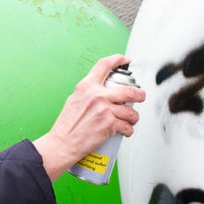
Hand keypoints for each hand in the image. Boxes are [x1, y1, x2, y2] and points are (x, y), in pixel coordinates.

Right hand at [33, 55, 145, 181]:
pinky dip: (128, 130)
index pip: (104, 65)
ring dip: (133, 117)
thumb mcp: (74, 100)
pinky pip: (127, 126)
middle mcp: (96, 95)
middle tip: (140, 96)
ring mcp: (104, 110)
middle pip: (128, 90)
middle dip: (139, 94)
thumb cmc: (66, 126)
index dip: (118, 59)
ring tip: (130, 120)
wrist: (62, 143)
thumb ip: (89, 93)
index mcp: (86, 87)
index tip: (124, 60)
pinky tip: (124, 130)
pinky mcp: (109, 124)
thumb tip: (102, 91)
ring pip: (130, 111)